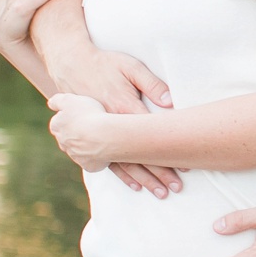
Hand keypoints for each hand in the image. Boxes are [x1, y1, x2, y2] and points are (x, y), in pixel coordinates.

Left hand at [46, 93, 120, 172]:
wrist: (105, 136)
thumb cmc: (89, 115)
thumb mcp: (70, 100)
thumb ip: (57, 100)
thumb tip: (50, 104)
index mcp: (57, 127)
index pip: (58, 122)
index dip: (69, 118)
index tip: (80, 115)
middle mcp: (63, 143)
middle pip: (68, 138)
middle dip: (77, 134)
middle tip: (91, 126)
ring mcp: (76, 156)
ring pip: (79, 150)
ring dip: (87, 145)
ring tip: (102, 137)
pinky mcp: (88, 165)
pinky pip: (92, 161)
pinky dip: (97, 157)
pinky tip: (105, 149)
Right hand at [47, 47, 181, 197]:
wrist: (71, 65)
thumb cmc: (106, 63)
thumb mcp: (130, 66)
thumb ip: (151, 83)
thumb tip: (170, 101)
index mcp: (122, 108)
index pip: (149, 136)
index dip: (166, 153)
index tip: (183, 166)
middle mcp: (109, 125)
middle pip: (137, 154)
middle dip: (158, 173)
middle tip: (175, 188)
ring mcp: (98, 133)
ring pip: (123, 162)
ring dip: (143, 179)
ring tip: (160, 193)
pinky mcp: (91, 136)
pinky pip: (107, 160)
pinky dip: (123, 174)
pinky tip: (135, 185)